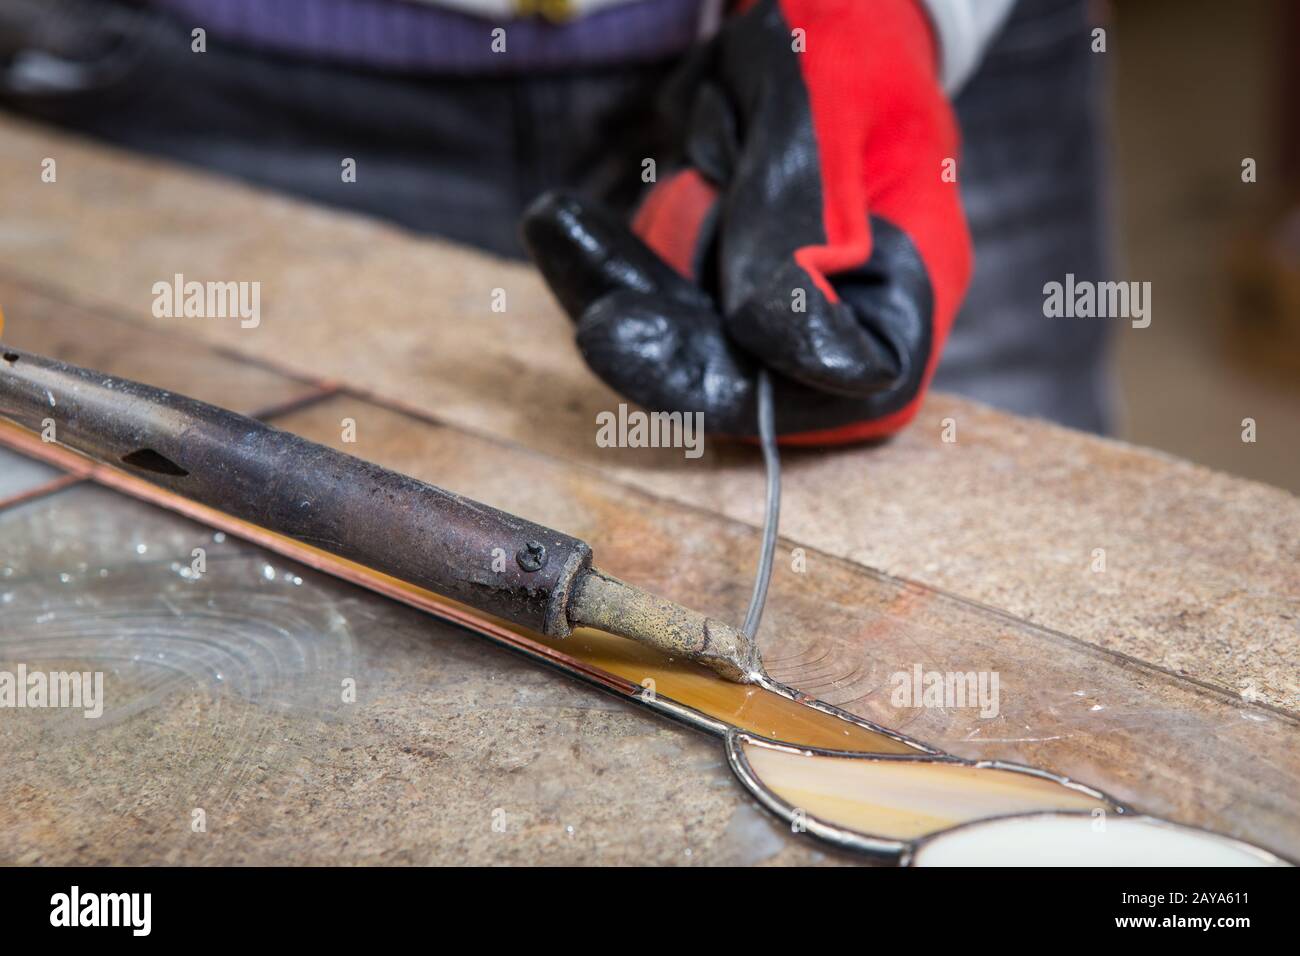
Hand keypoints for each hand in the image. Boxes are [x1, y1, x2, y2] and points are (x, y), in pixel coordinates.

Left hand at [523, 0, 970, 443]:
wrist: (805, 20)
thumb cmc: (839, 48)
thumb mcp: (825, 110)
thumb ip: (799, 216)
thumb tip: (778, 334)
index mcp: (914, 279)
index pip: (867, 376)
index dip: (788, 374)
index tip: (708, 325)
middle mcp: (848, 316)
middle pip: (763, 380)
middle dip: (675, 357)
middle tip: (604, 327)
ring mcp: (776, 311)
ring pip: (691, 346)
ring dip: (621, 297)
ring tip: (560, 229)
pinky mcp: (717, 292)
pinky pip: (655, 304)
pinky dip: (606, 269)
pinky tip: (561, 225)